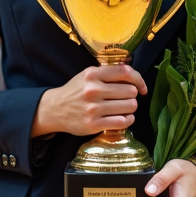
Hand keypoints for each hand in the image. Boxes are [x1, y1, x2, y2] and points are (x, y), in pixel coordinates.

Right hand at [31, 64, 146, 137]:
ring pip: (130, 106)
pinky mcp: (93, 124)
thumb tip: (133, 75)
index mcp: (93, 74)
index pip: (125, 72)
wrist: (54, 110)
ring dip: (130, 108)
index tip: (141, 87)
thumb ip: (108, 73)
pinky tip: (123, 118)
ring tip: (123, 108)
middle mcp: (93, 90)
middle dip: (132, 96)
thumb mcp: (87, 75)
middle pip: (131, 91)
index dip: (139, 79)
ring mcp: (93, 108)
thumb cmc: (75, 91)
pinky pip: (122, 122)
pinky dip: (127, 120)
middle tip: (125, 99)